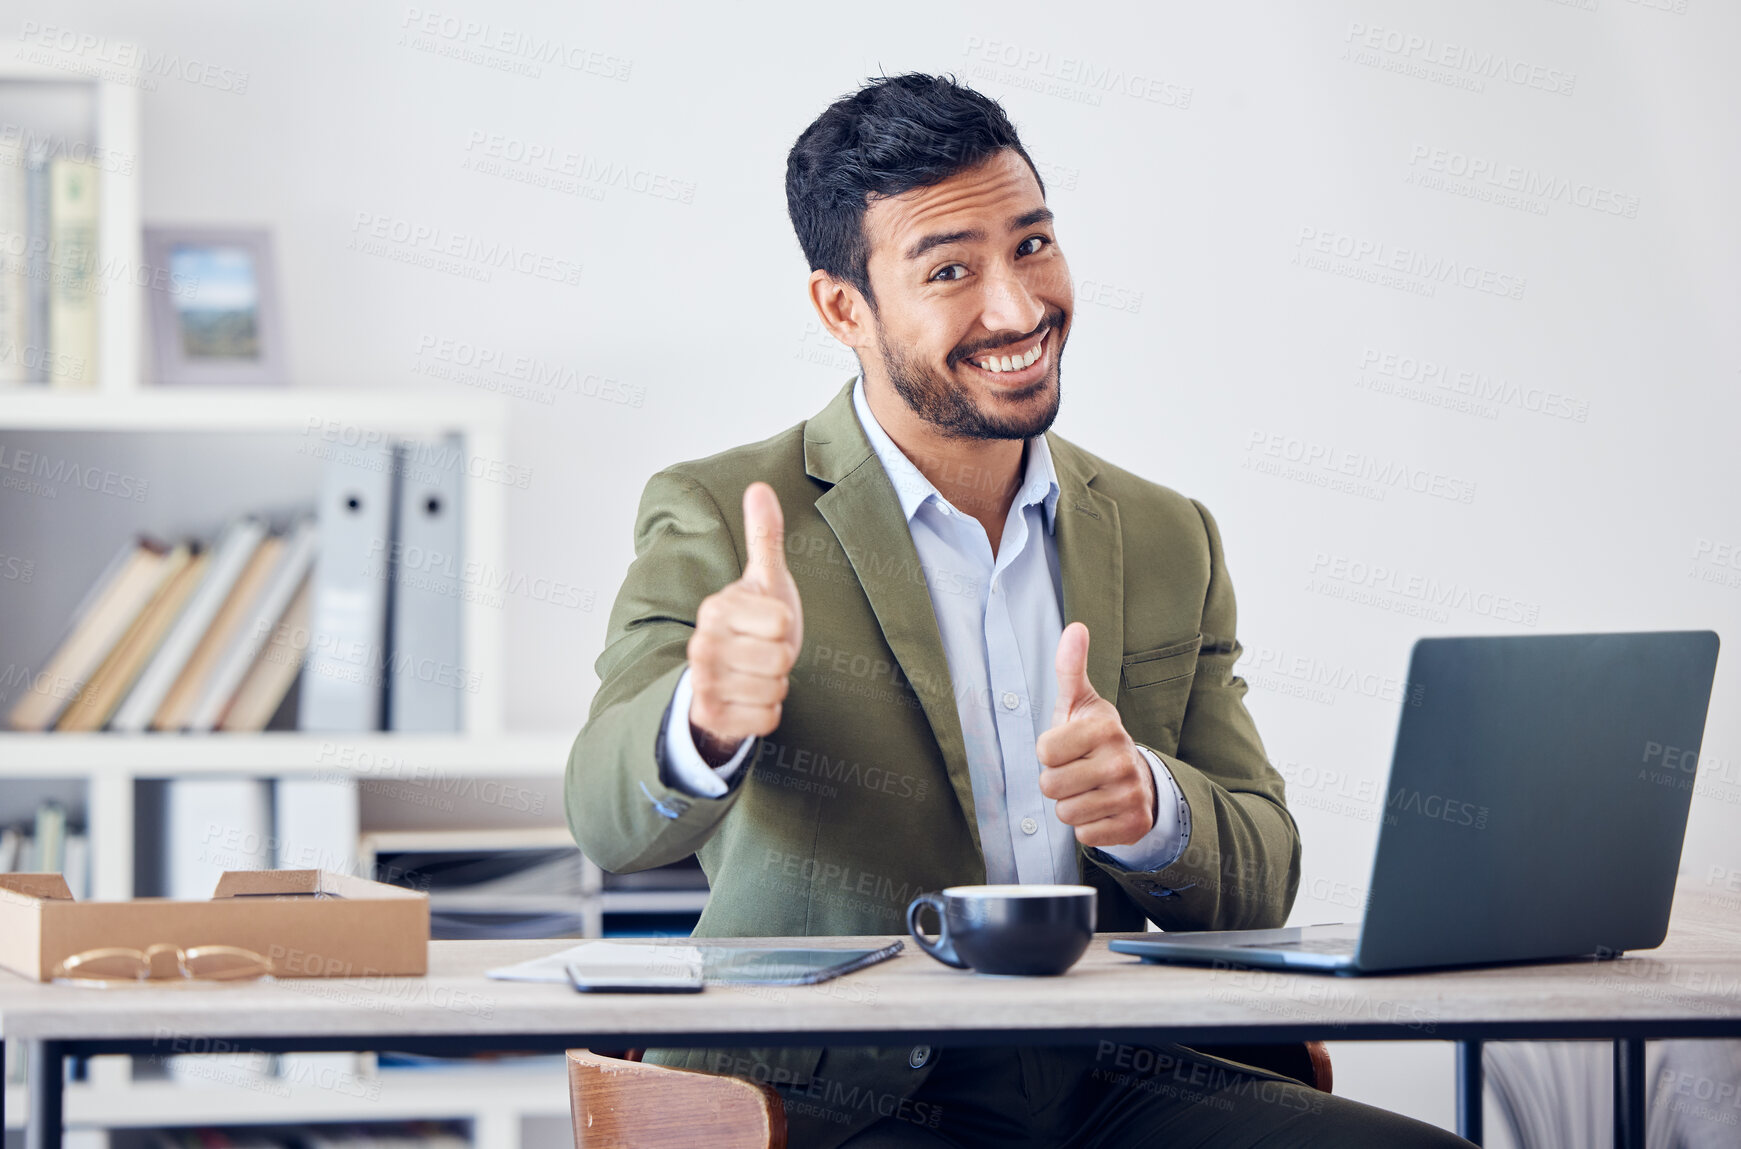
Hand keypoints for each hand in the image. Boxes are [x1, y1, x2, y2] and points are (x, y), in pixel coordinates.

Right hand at [686, 482, 803, 762]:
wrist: (726, 680)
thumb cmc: (753, 626)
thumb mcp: (765, 580)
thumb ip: (764, 536)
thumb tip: (759, 487)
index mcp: (716, 608)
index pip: (781, 622)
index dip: (783, 627)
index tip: (765, 627)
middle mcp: (701, 645)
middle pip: (780, 657)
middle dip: (781, 660)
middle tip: (762, 655)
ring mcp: (703, 684)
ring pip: (775, 689)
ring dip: (774, 686)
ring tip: (756, 676)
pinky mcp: (709, 717)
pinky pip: (767, 718)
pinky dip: (767, 713)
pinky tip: (749, 700)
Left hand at [1036, 622, 1156, 847]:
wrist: (1135, 777)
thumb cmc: (1093, 737)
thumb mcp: (1079, 702)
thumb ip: (1070, 667)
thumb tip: (1076, 627)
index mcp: (1105, 727)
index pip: (1045, 750)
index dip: (1048, 752)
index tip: (1066, 746)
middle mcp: (1122, 759)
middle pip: (1051, 785)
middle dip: (1056, 781)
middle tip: (1076, 771)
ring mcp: (1131, 794)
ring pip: (1066, 813)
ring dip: (1070, 805)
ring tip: (1087, 789)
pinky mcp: (1134, 824)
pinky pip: (1085, 836)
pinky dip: (1087, 826)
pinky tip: (1101, 808)